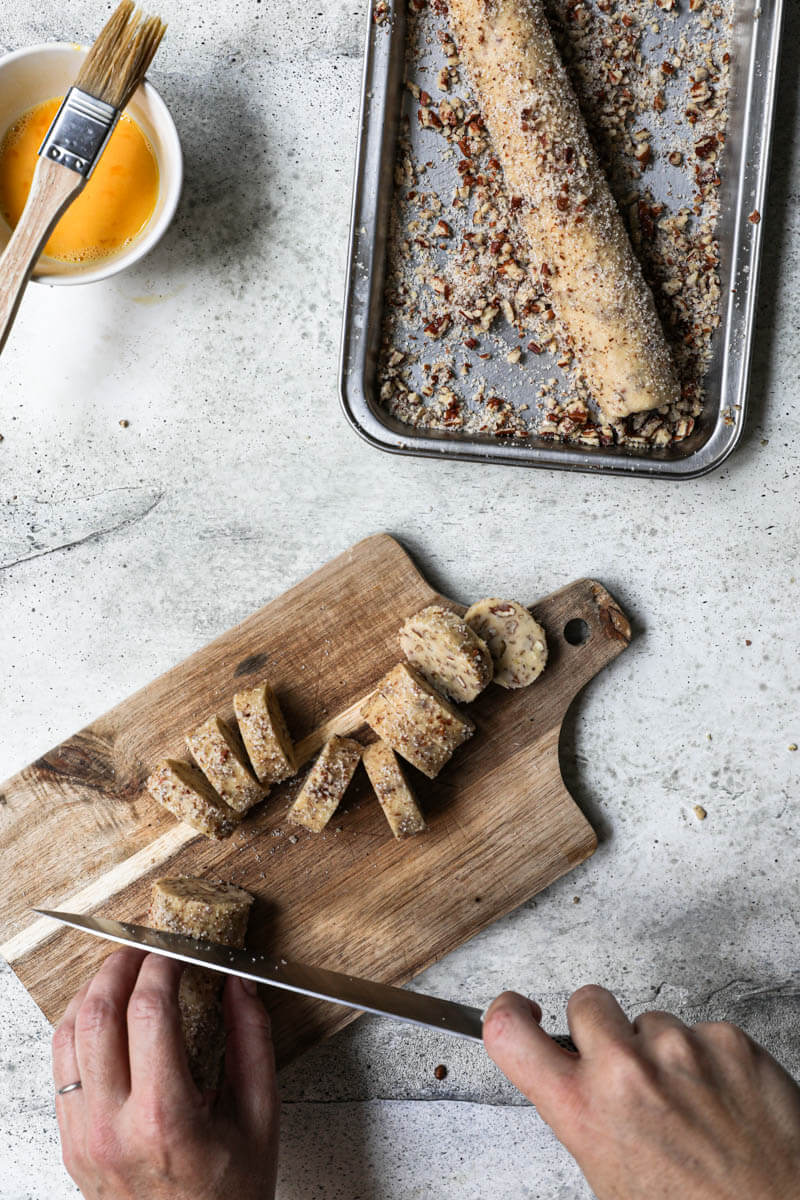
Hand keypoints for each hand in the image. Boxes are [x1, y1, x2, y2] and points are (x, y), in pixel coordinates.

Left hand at [52, 949, 278, 1199]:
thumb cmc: (231, 1198)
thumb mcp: (261, 1117)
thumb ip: (253, 1041)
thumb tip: (239, 984)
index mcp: (165, 1119)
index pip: (149, 1012)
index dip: (162, 965)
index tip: (178, 950)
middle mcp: (113, 1127)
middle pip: (97, 1015)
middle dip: (120, 965)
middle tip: (145, 946)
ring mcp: (84, 1138)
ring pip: (66, 1037)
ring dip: (92, 991)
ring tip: (121, 972)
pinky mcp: (72, 1145)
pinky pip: (61, 1069)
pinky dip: (77, 1028)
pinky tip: (102, 1015)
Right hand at [484, 986, 799, 1199]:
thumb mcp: (610, 1176)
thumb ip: (584, 1114)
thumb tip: (574, 1079)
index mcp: (585, 1110)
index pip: (509, 1033)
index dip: (505, 1012)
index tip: (518, 1010)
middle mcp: (627, 1070)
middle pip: (588, 1002)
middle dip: (600, 1030)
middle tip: (625, 1072)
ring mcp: (682, 1048)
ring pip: (653, 1021)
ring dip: (663, 1052)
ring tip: (689, 1106)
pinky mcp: (730, 1041)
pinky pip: (703, 1032)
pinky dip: (710, 1060)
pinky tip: (723, 1102)